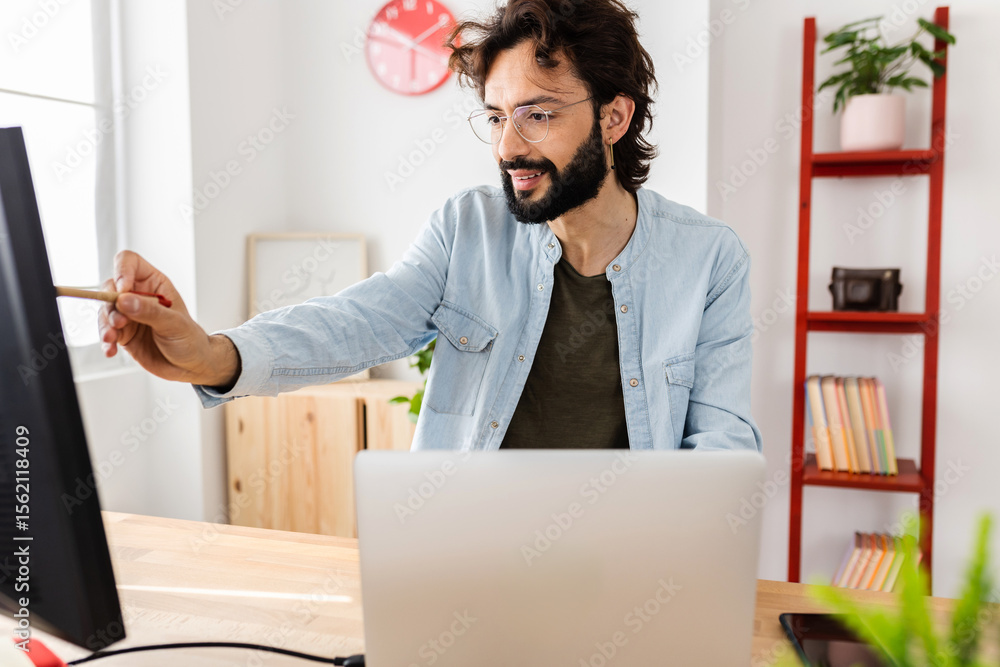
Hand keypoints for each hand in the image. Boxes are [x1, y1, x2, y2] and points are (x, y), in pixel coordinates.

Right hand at [98, 251, 239, 386]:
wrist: (191, 365)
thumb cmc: (190, 339)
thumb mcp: (174, 324)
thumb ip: (150, 311)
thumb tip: (124, 300)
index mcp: (154, 284)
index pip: (130, 263)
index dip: (122, 271)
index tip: (122, 290)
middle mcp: (138, 296)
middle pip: (111, 287)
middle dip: (111, 304)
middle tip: (120, 321)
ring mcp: (128, 315)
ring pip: (105, 311)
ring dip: (105, 324)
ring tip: (112, 338)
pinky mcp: (122, 334)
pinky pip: (106, 332)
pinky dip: (105, 341)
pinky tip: (110, 350)